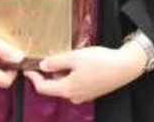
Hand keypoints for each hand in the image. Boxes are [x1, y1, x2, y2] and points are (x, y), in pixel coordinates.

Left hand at [23, 45, 146, 104]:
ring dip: (62, 73)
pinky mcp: (91, 91)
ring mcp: (83, 95)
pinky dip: (72, 74)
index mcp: (67, 89)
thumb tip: (43, 66)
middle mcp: (74, 96)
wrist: (125, 67)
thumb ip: (56, 62)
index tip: (28, 69)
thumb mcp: (75, 57)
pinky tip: (78, 63)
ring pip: (65, 84)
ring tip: (65, 57)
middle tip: (47, 58)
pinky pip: (75, 84)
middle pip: (54, 87)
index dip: (33, 78)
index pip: (43, 88)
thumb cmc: (101, 61)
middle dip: (49, 73)